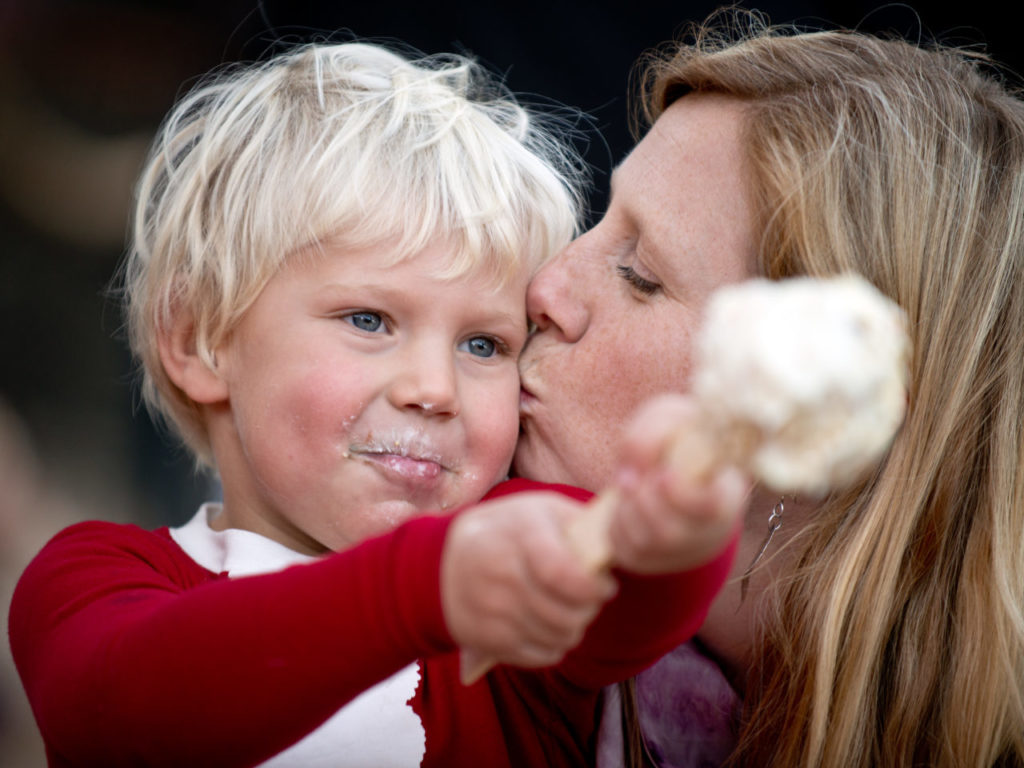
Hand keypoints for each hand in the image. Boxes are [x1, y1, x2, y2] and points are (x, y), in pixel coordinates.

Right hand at [441, 491, 617, 668]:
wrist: (441, 563)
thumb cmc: (505, 531)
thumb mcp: (539, 509)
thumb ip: (578, 523)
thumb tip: (619, 541)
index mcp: (520, 535)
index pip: (564, 575)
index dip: (594, 588)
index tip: (605, 586)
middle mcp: (503, 574)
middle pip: (566, 613)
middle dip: (589, 609)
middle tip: (589, 599)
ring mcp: (492, 610)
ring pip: (559, 637)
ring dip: (574, 627)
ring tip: (570, 611)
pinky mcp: (487, 639)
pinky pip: (542, 655)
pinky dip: (554, 645)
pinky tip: (548, 625)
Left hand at [608, 394, 749, 573]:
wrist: (678, 469)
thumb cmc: (678, 441)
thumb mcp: (671, 418)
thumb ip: (655, 429)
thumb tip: (636, 465)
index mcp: (728, 494)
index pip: (710, 509)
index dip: (680, 495)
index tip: (663, 474)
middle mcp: (711, 532)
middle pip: (669, 533)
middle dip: (643, 498)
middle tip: (634, 474)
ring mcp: (681, 551)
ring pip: (645, 542)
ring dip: (628, 506)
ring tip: (630, 483)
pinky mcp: (650, 560)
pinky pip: (625, 548)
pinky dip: (617, 521)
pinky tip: (627, 503)